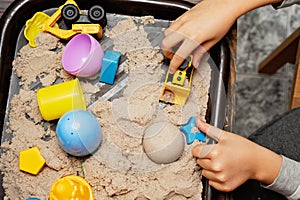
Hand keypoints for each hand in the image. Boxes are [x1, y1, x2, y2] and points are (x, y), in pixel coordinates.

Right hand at [161, 0, 282, 73]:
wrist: (226, 4)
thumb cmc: (223, 20)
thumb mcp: (213, 41)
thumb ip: (201, 52)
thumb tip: (195, 62)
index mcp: (194, 38)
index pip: (179, 56)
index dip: (174, 65)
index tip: (172, 69)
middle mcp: (186, 29)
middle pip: (166, 44)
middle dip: (167, 53)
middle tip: (172, 57)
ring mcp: (184, 21)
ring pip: (167, 33)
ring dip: (168, 42)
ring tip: (175, 46)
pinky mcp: (184, 15)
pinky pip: (172, 25)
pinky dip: (172, 32)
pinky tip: (179, 35)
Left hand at [192, 118, 282, 191]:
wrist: (257, 161)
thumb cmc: (243, 147)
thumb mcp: (225, 135)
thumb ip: (209, 129)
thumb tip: (198, 122)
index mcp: (216, 152)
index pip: (196, 152)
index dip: (199, 149)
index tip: (204, 148)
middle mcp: (217, 166)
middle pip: (199, 162)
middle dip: (204, 157)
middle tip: (216, 154)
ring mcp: (221, 177)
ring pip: (204, 173)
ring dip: (209, 168)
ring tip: (220, 162)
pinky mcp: (225, 186)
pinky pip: (211, 182)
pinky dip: (215, 178)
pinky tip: (223, 170)